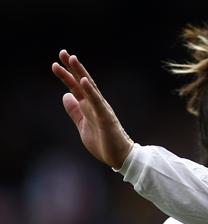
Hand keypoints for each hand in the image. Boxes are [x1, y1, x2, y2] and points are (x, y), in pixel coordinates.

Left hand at [52, 50, 133, 168]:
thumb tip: (65, 95)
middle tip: (62, 52)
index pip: (76, 87)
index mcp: (89, 107)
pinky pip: (97, 102)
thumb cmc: (103, 143)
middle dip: (72, 68)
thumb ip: (74, 111)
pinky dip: (90, 91)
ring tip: (72, 59)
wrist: (119, 157)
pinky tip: (84, 81)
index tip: (57, 62)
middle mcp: (95, 104)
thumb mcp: (82, 125)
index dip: (67, 75)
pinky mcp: (106, 118)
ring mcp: (101, 109)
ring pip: (90, 88)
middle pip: (82, 82)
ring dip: (81, 73)